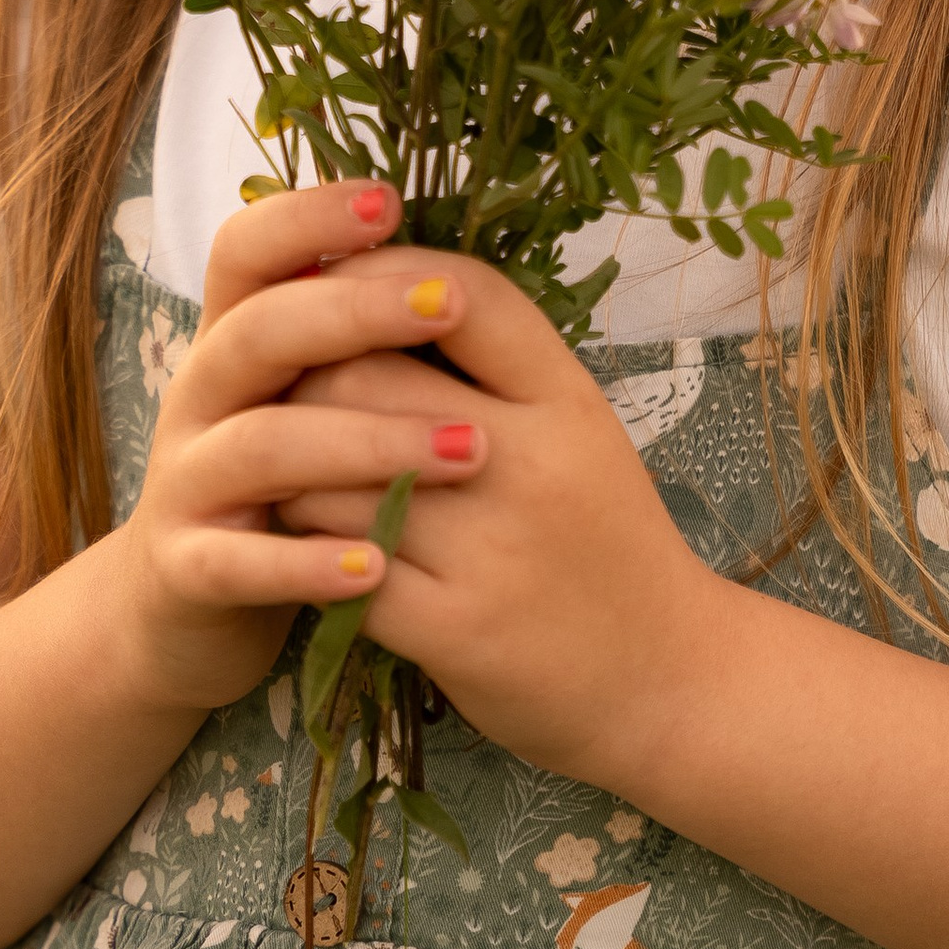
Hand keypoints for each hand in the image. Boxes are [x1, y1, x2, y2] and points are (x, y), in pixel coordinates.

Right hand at [112, 181, 495, 717]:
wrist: (179, 614)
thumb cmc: (277, 489)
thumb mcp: (299, 398)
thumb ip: (346, 338)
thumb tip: (447, 258)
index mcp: (234, 340)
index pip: (246, 250)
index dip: (307, 216)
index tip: (390, 200)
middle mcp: (199, 396)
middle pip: (261, 330)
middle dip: (356, 311)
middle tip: (450, 304)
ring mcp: (186, 482)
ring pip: (262, 444)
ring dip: (365, 441)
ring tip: (464, 451)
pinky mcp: (186, 568)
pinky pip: (238, 563)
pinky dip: (305, 563)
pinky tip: (375, 567)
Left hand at [274, 253, 718, 784]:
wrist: (666, 679)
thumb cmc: (604, 537)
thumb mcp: (576, 429)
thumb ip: (491, 366)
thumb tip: (369, 285)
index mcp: (567, 400)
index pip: (465, 293)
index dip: (384, 269)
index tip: (333, 274)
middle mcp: (533, 464)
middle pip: (366, 377)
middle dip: (306, 376)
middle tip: (282, 387)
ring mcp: (492, 551)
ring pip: (331, 476)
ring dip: (291, 471)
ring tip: (285, 471)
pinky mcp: (455, 631)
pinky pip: (337, 570)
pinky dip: (307, 555)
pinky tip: (309, 551)